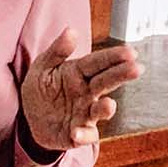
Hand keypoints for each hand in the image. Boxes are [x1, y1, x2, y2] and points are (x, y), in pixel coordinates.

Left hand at [19, 27, 142, 151]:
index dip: (114, 57)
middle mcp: (87, 93)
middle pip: (105, 83)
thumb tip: (71, 31)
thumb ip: (57, 51)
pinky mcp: (78, 134)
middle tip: (137, 68)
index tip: (131, 52)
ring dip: (106, 109)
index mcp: (79, 73)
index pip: (98, 62)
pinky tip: (77, 132)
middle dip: (121, 75)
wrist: (30, 118)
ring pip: (99, 111)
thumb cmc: (41, 88)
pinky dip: (83, 135)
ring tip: (109, 105)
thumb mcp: (43, 66)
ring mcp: (84, 114)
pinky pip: (84, 136)